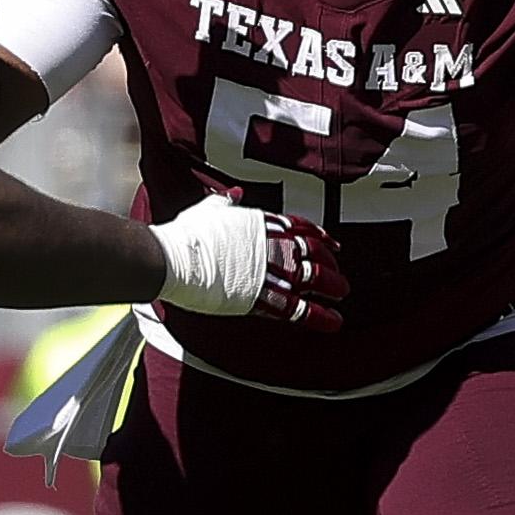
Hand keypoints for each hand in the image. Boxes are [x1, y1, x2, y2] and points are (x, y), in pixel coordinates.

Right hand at [151, 192, 347, 328]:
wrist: (172, 257)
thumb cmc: (186, 235)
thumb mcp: (209, 210)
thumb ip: (225, 202)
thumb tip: (234, 193)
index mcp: (262, 224)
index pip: (302, 228)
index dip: (321, 238)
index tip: (334, 245)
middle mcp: (273, 246)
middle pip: (315, 254)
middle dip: (331, 265)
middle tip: (339, 275)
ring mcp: (270, 271)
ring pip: (315, 279)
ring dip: (333, 288)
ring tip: (342, 295)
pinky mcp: (263, 296)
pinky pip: (299, 308)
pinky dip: (320, 316)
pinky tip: (334, 321)